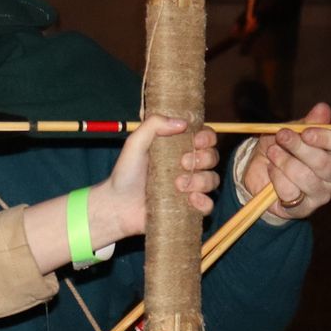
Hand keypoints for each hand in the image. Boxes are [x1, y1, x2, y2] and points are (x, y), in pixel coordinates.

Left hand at [103, 118, 219, 235]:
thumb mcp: (135, 143)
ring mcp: (189, 187)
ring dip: (201, 180)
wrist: (118, 205)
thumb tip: (182, 123)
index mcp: (178, 147)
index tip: (196, 141)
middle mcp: (187, 166)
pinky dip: (204, 201)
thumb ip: (153, 125)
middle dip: (203, 158)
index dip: (207, 137)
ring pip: (212, 180)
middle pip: (213, 157)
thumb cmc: (125, 173)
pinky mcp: (188, 207)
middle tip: (182, 163)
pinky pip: (208, 204)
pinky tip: (190, 199)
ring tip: (179, 184)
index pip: (205, 137)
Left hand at [239, 102, 330, 221]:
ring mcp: (322, 194)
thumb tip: (323, 108)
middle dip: (299, 148)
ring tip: (272, 152)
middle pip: (325, 163)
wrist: (260, 171)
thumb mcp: (291, 129)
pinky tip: (271, 170)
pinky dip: (276, 177)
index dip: (327, 138)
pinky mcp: (304, 208)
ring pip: (305, 177)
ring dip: (284, 161)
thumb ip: (307, 122)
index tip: (306, 132)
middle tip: (281, 135)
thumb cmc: (282, 147)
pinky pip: (290, 192)